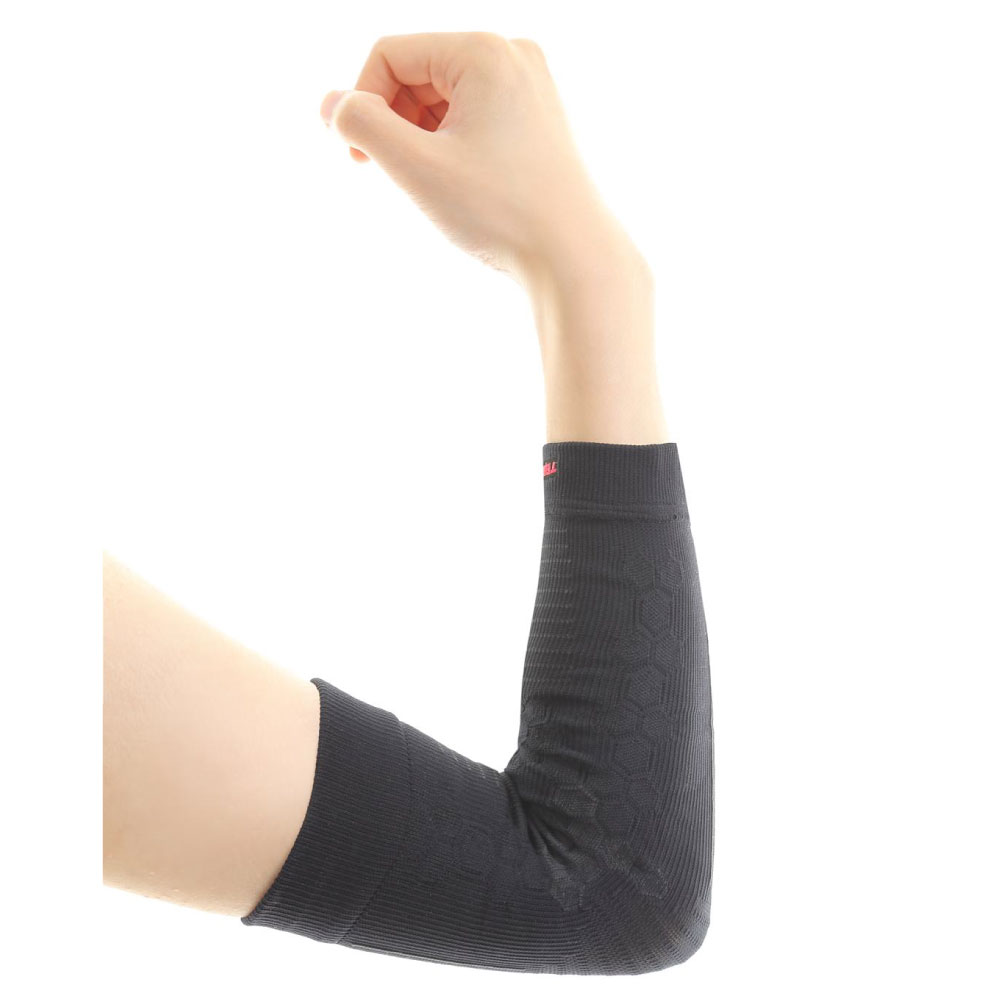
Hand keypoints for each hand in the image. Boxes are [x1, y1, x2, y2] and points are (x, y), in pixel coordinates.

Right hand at [320, 32, 626, 287]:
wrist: (575, 260)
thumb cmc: (501, 214)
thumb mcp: (417, 168)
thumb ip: (362, 125)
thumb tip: (330, 103)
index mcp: (485, 51)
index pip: (390, 55)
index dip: (362, 104)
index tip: (360, 161)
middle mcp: (513, 56)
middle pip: (418, 73)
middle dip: (396, 124)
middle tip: (401, 179)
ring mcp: (530, 87)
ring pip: (443, 99)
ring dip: (421, 139)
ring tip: (437, 188)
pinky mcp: (536, 119)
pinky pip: (471, 118)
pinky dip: (450, 147)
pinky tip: (461, 187)